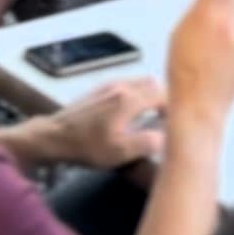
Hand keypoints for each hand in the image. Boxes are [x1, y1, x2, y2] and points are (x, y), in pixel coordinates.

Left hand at [49, 75, 165, 170]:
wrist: (56, 136)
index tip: (177, 124)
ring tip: (152, 118)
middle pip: (154, 84)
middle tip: (167, 121)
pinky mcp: (101, 88)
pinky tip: (132, 114)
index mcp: (128, 99)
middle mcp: (121, 86)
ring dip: (151, 96)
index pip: (162, 93)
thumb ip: (147, 142)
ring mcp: (109, 85)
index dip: (175, 108)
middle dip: (165, 100)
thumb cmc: (88, 146)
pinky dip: (137, 94)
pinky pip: (128, 84)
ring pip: (140, 82)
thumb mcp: (120, 152)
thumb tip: (167, 135)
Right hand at [166, 0, 233, 128]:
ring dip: (226, 14)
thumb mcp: (180, 31)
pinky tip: (217, 53)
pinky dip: (231, 32)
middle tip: (208, 6)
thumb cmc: (181, 70)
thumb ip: (199, 8)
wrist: (199, 107)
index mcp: (208, 15)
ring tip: (208, 40)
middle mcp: (231, 24)